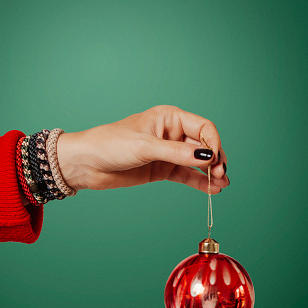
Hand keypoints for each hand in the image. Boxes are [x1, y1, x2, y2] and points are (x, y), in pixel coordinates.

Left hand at [56, 105, 228, 193]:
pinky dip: (199, 182)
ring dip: (210, 172)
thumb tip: (207, 157)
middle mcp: (172, 134)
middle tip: (220, 176)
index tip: (215, 161)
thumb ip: (177, 153)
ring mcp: (167, 153)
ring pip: (197, 162)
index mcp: (169, 117)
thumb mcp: (145, 147)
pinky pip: (186, 175)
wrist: (86, 163)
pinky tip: (212, 190)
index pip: (203, 128)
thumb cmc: (111, 144)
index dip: (213, 143)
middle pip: (203, 146)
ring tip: (222, 185)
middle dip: (214, 160)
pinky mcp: (161, 170)